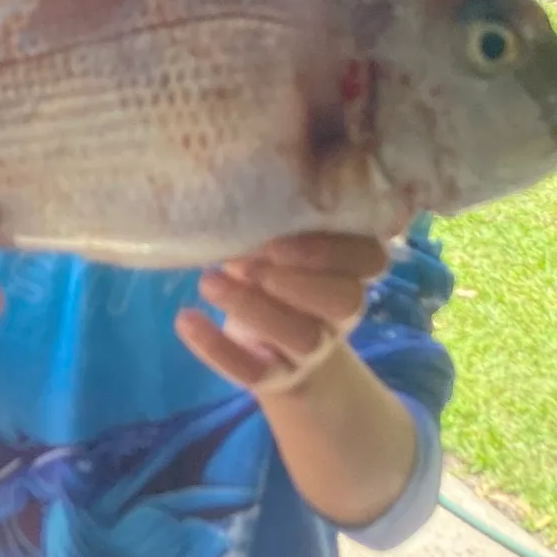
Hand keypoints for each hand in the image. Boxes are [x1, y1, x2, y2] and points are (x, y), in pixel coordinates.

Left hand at [176, 233, 388, 395]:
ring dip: (252, 308)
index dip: (328, 251)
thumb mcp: (284, 240)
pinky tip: (186, 319)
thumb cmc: (278, 268)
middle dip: (295, 280)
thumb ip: (280, 218)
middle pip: (345, 301)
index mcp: (351, 268)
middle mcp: (341, 311)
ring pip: (302, 337)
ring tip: (208, 282)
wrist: (273, 343)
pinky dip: (217, 349)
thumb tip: (237, 180)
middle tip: (244, 264)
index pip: (369, 259)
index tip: (275, 241)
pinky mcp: (278, 376)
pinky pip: (255, 372)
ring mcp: (314, 348)